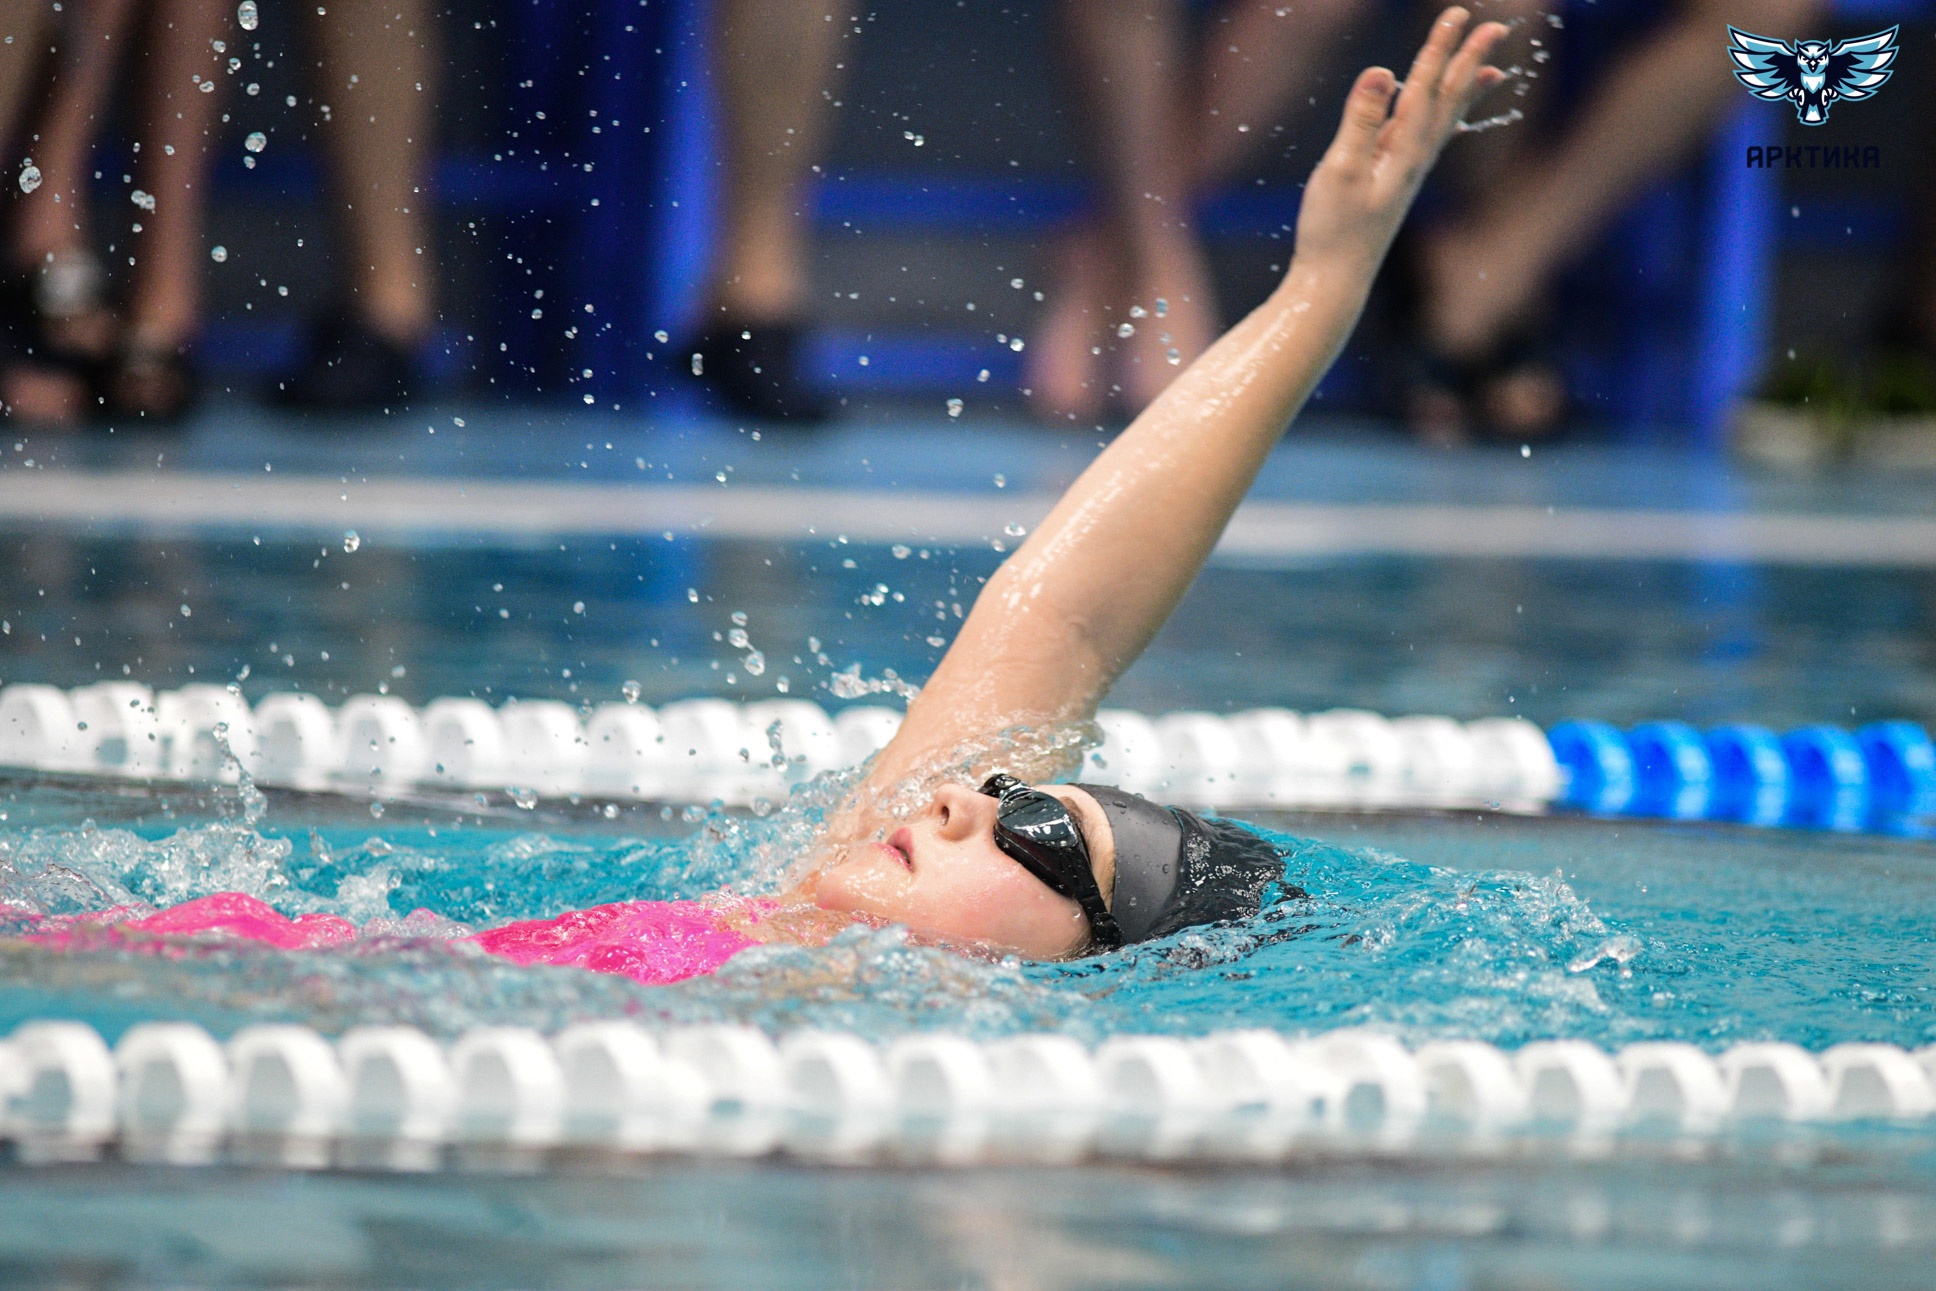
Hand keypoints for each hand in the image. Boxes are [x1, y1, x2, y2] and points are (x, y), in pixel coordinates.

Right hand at [1290, 8, 1506, 276]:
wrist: (1335, 281)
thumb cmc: (1333, 230)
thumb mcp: (1341, 169)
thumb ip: (1361, 120)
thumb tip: (1382, 72)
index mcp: (1403, 151)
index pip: (1426, 88)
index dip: (1440, 49)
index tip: (1456, 14)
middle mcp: (1415, 160)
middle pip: (1449, 101)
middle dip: (1470, 62)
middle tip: (1497, 28)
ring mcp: (1407, 174)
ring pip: (1446, 123)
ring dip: (1467, 93)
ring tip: (1494, 72)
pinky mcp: (1395, 186)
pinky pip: (1430, 142)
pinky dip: (1445, 123)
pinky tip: (1444, 120)